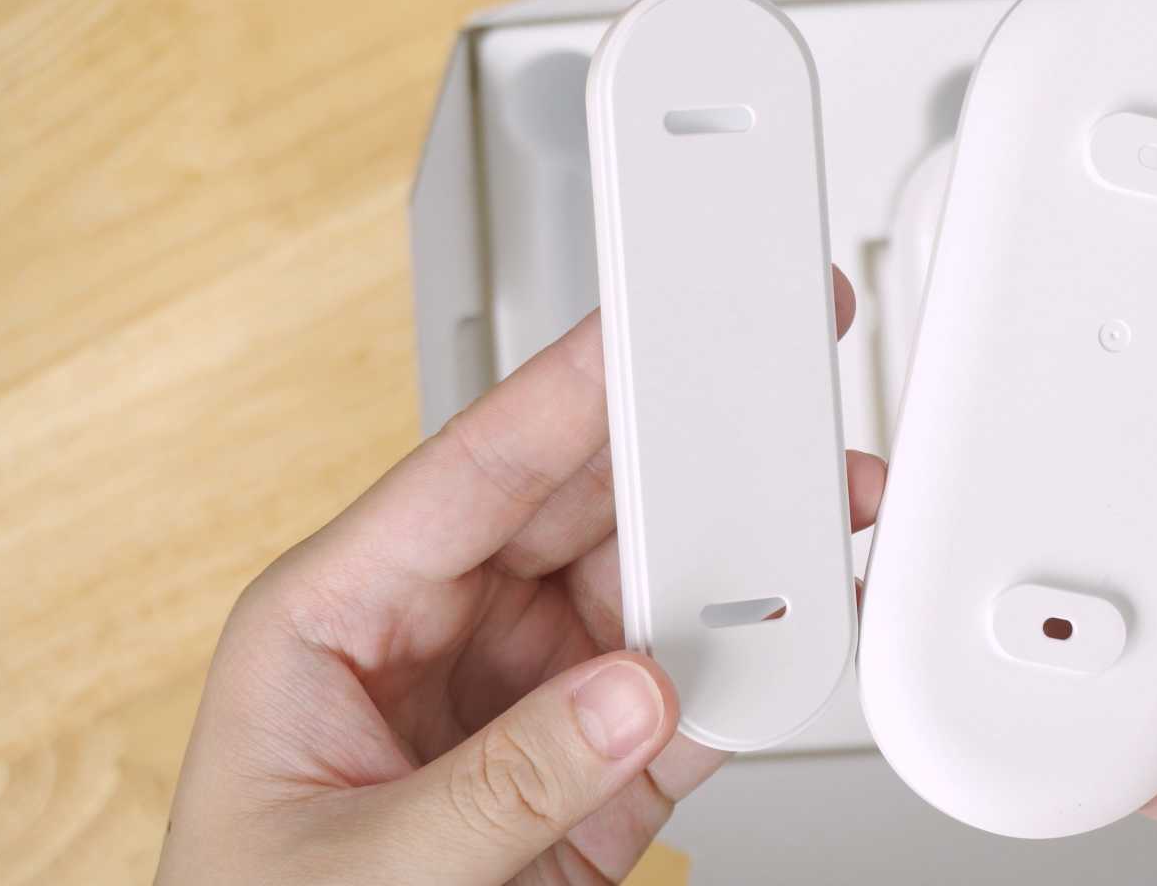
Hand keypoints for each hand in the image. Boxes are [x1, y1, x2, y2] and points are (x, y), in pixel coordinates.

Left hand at [157, 270, 884, 884]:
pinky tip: (801, 626)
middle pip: (582, 513)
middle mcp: (441, 644)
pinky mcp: (593, 778)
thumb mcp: (360, 870)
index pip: (471, 474)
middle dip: (682, 455)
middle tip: (769, 407)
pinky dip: (754, 667)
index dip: (567, 389)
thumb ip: (502, 783)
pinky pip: (690, 699)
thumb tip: (634, 696)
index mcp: (340, 621)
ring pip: (649, 595)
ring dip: (738, 560)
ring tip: (816, 513)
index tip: (648, 325)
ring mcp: (525, 707)